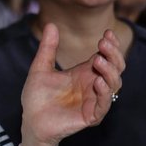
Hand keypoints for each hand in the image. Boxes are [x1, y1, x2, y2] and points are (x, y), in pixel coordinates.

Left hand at [21, 24, 124, 145]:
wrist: (30, 121)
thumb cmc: (36, 97)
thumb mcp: (40, 68)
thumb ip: (47, 48)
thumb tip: (51, 24)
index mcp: (85, 73)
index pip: (106, 56)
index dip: (110, 45)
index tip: (107, 34)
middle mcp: (93, 85)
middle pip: (115, 68)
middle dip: (114, 55)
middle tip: (104, 44)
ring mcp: (94, 100)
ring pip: (114, 85)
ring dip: (110, 72)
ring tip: (99, 60)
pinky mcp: (91, 116)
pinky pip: (104, 104)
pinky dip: (104, 93)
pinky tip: (98, 81)